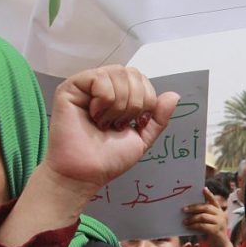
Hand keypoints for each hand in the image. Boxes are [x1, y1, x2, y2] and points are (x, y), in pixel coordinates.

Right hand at [44, 66, 179, 199]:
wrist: (87, 173)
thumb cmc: (109, 159)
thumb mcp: (142, 138)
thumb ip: (159, 118)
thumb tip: (174, 95)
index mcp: (118, 95)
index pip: (141, 79)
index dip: (146, 100)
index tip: (133, 123)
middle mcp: (102, 87)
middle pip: (132, 73)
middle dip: (135, 103)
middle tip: (118, 124)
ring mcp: (86, 85)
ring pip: (118, 74)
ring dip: (119, 105)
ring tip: (104, 123)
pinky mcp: (71, 87)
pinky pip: (100, 78)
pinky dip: (104, 101)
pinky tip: (93, 116)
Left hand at [183, 188, 233, 246]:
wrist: (220, 246)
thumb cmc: (212, 233)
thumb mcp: (209, 223)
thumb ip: (203, 216)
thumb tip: (188, 211)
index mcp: (219, 211)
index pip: (214, 201)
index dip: (209, 194)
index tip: (203, 189)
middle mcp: (221, 215)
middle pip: (206, 207)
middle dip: (193, 208)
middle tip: (184, 209)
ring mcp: (219, 222)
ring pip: (203, 216)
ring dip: (192, 218)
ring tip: (184, 221)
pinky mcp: (216, 230)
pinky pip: (202, 226)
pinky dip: (193, 226)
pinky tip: (188, 227)